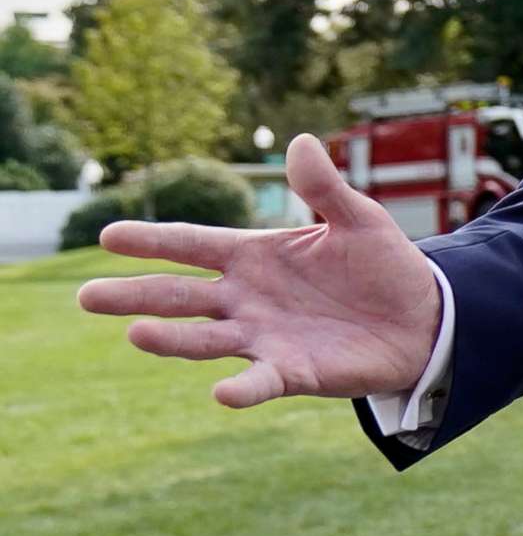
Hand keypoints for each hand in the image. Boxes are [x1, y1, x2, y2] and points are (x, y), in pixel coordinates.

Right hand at [77, 133, 443, 408]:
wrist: (424, 318)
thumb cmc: (382, 266)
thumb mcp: (358, 219)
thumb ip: (324, 188)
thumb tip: (301, 142)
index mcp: (253, 256)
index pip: (192, 245)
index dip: (152, 240)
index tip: (108, 235)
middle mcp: (245, 298)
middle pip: (178, 296)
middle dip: (134, 295)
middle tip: (86, 296)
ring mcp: (263, 336)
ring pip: (205, 339)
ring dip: (171, 339)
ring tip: (135, 334)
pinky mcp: (292, 371)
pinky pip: (260, 381)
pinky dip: (242, 389)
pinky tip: (222, 393)